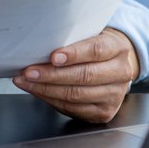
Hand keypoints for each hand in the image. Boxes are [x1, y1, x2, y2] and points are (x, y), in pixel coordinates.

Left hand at [12, 28, 139, 123]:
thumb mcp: (90, 35)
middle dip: (52, 75)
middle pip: (85, 76)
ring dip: (46, 89)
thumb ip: (73, 39)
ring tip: (27, 81)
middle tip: (30, 71)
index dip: (74, 54)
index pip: (96, 50)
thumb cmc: (94, 48)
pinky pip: (73, 108)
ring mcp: (114, 95)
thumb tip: (40, 44)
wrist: (113, 66)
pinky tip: (37, 91)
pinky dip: (51, 99)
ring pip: (76, 95)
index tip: (53, 57)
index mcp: (117, 48)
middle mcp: (121, 72)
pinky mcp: (104, 112)